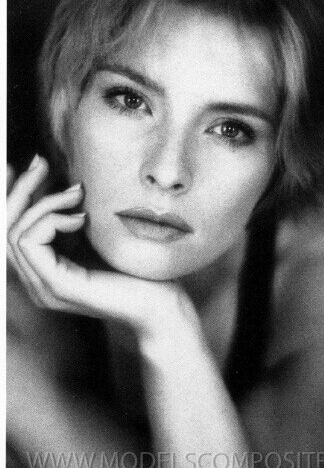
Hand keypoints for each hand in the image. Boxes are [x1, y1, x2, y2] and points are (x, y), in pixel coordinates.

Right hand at [7, 155, 201, 349]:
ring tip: (76, 195)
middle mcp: (38, 281)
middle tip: (42, 163)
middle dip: (21, 190)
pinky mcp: (58, 286)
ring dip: (43, 204)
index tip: (33, 163)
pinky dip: (50, 221)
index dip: (15, 194)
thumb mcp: (99, 234)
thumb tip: (62, 178)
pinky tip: (81, 218)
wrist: (163, 303)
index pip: (13, 230)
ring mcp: (45, 287)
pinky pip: (30, 244)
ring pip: (14, 233)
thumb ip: (75, 215)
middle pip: (5, 229)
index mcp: (47, 270)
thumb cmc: (138, 267)